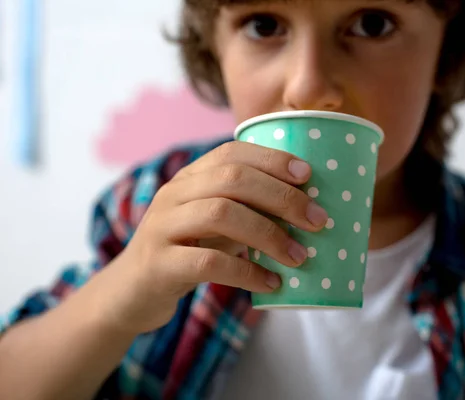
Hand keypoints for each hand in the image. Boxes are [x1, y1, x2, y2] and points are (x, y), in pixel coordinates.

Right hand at [101, 141, 328, 333]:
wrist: (132, 292)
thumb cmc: (187, 251)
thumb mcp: (214, 222)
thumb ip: (247, 208)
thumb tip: (306, 207)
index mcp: (190, 178)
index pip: (232, 153)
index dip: (272, 159)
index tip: (308, 176)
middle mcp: (174, 194)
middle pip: (232, 179)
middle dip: (281, 197)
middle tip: (317, 220)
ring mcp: (163, 227)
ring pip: (221, 214)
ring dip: (269, 234)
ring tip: (300, 256)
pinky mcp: (160, 264)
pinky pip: (210, 262)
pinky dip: (248, 272)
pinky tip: (272, 283)